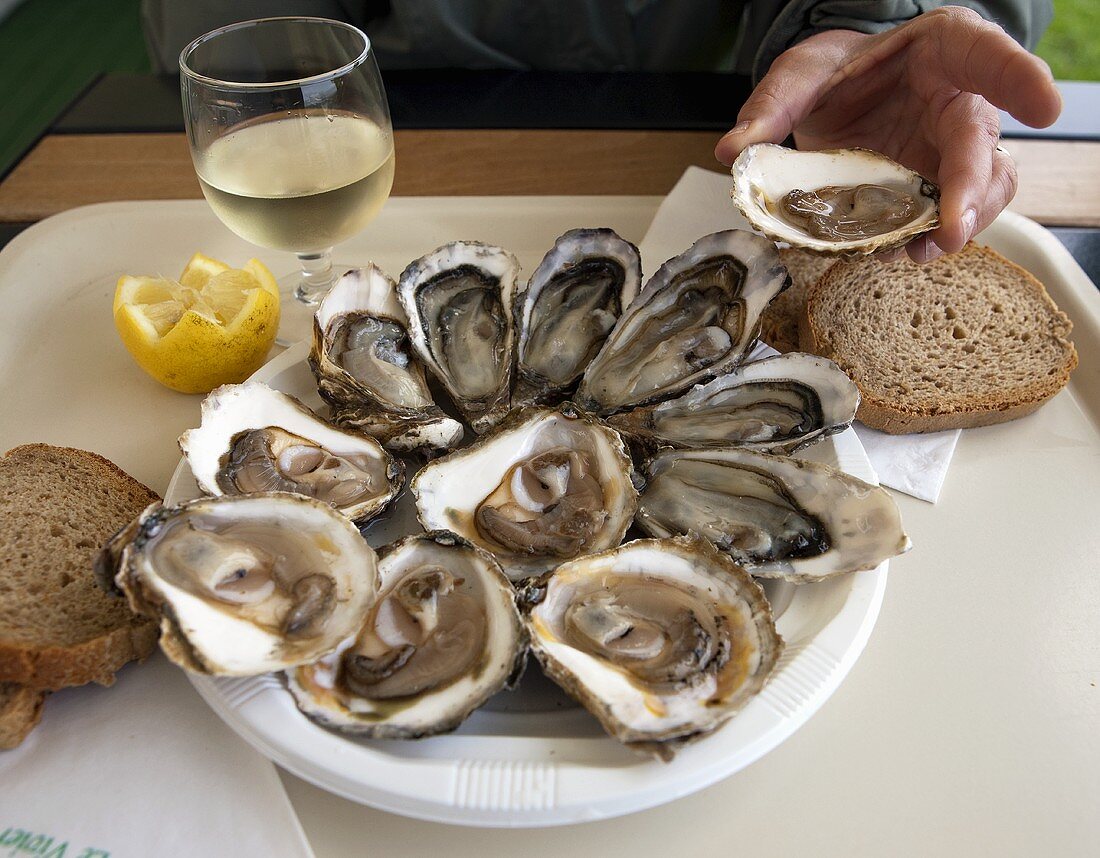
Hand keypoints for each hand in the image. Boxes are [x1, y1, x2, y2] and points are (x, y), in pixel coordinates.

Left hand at [714, 7, 1061, 262]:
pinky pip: (950, 215)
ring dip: (960, 223)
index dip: (1020, 78)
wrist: (834, 98)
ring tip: (924, 250)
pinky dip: (932, 237)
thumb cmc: (834, 73)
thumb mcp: (799, 75)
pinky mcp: (937, 187)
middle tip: (953, 226)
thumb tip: (733, 150)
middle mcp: (959, 101)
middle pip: (982, 143)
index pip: (988, 55)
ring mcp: (953, 149)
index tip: (1046, 106)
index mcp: (942, 50)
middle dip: (973, 187)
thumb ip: (771, 105)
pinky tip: (905, 252)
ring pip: (984, 188)